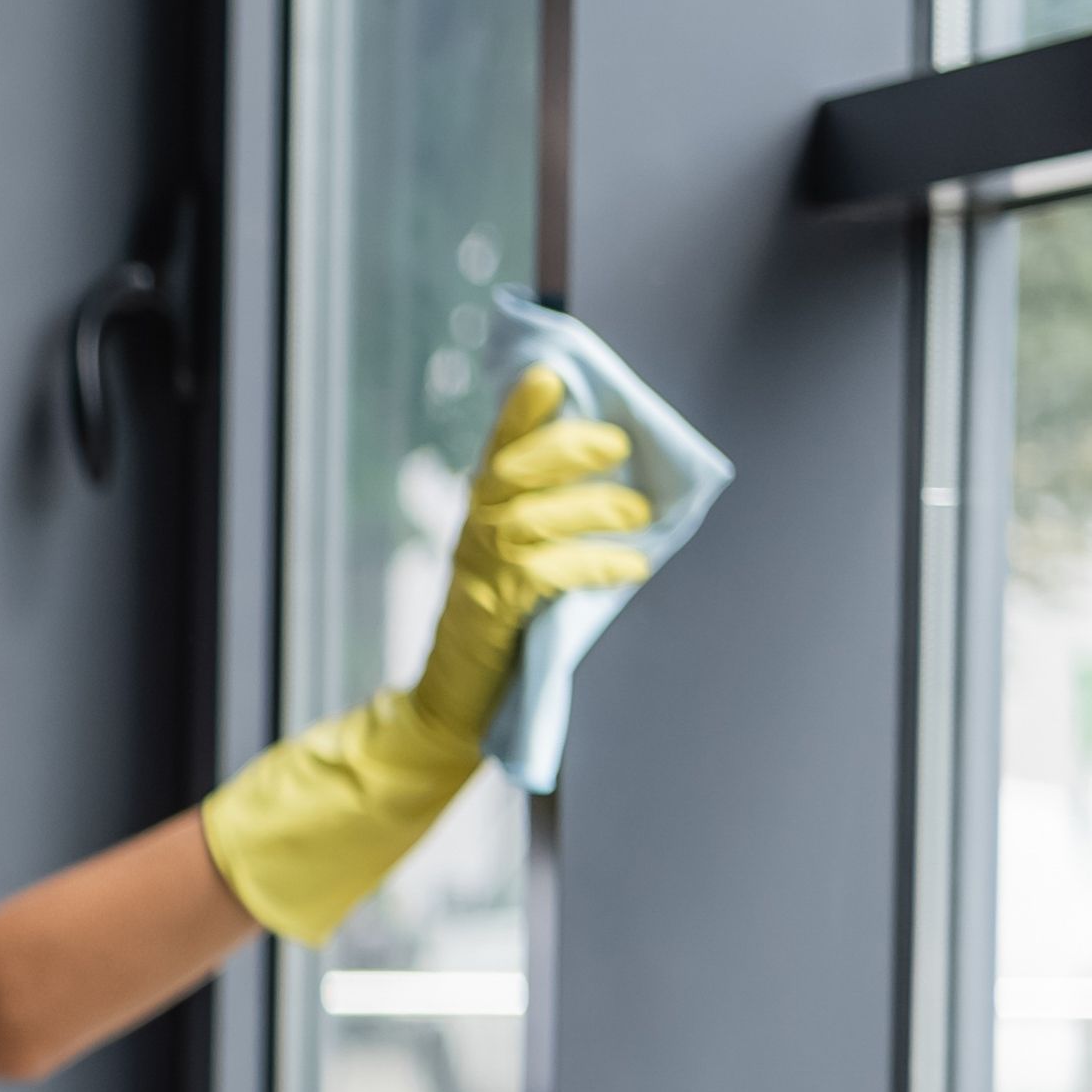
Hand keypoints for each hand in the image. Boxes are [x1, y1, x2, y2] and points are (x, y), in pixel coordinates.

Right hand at [195, 365, 657, 944]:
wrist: (449, 718)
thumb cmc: (498, 645)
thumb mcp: (521, 575)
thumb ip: (552, 529)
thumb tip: (621, 489)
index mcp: (476, 524)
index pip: (498, 454)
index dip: (521, 412)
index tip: (552, 372)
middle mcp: (470, 542)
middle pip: (513, 476)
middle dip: (566, 450)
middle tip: (617, 444)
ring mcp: (476, 580)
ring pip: (531, 521)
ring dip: (593, 510)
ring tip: (641, 514)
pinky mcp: (492, 621)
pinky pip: (544, 578)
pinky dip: (593, 566)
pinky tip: (629, 566)